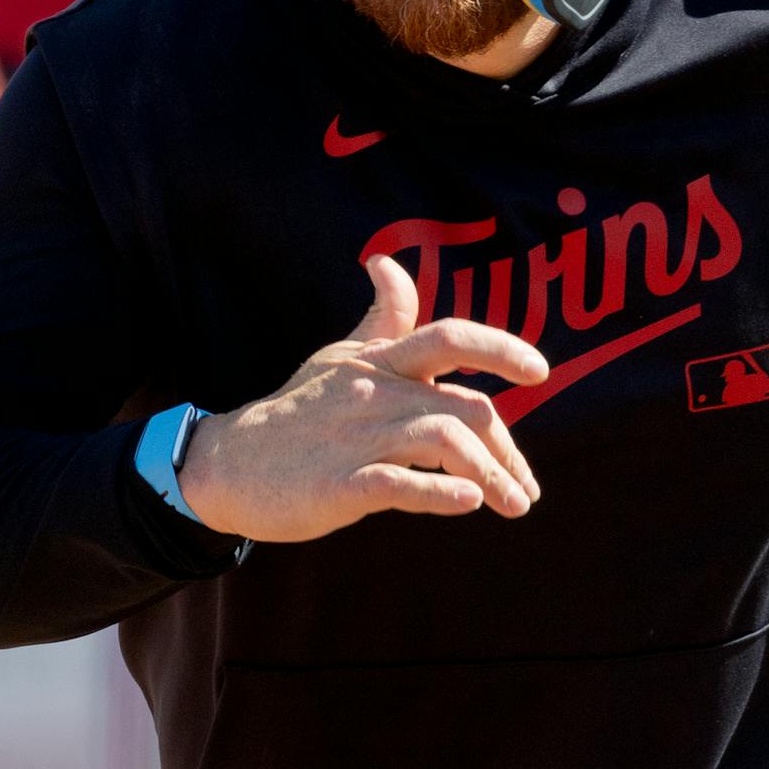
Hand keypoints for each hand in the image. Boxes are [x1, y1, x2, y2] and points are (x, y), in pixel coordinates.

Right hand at [177, 256, 548, 542]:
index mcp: (381, 362)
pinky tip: (467, 502)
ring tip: (514, 505)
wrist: (229, 463)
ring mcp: (356, 438)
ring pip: (441, 441)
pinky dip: (439, 493)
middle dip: (507, 449)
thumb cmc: (298, 411)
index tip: (540, 372)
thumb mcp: (341, 356)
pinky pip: (397, 484)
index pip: (449, 338)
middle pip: (462, 407)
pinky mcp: (338, 485)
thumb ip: (383, 319)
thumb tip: (388, 263)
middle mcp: (375, 393)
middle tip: (526, 488)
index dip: (500, 348)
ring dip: (489, 475)